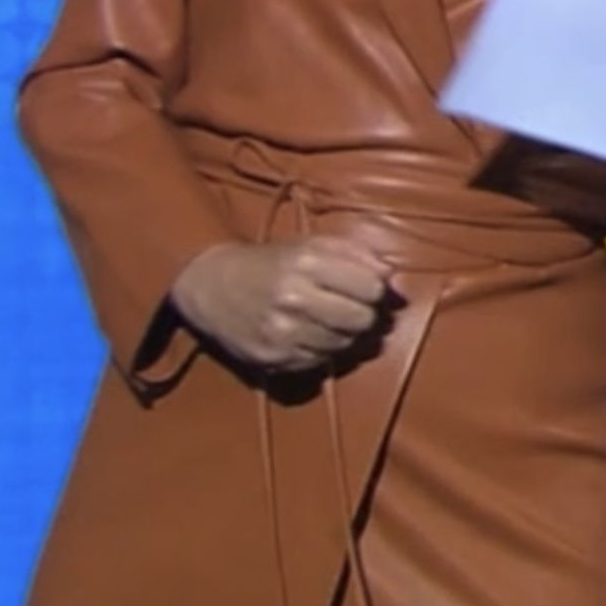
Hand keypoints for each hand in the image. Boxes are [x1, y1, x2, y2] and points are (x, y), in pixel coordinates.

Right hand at [171, 237, 394, 373]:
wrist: (212, 286)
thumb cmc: (271, 261)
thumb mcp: (310, 243)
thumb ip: (356, 253)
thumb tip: (393, 274)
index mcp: (307, 263)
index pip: (371, 287)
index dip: (377, 289)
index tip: (369, 288)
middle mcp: (294, 299)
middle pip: (362, 320)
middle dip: (365, 315)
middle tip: (354, 307)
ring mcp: (282, 333)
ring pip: (344, 345)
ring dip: (344, 334)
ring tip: (329, 319)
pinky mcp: (274, 359)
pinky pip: (320, 361)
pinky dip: (323, 349)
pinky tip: (310, 334)